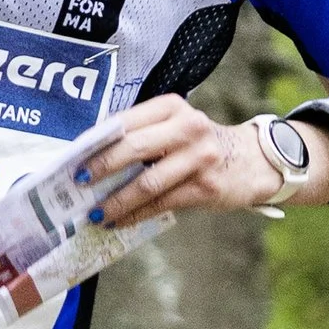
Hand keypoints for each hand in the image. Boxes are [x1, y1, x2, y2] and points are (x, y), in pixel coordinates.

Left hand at [76, 94, 288, 223]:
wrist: (253, 161)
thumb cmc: (200, 145)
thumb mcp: (176, 126)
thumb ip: (142, 135)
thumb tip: (93, 158)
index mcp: (172, 107)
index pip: (126, 121)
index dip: (98, 140)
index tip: (76, 156)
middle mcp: (187, 128)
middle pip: (134, 147)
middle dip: (102, 166)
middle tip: (80, 181)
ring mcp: (198, 158)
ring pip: (147, 182)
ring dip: (117, 200)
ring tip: (96, 212)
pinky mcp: (205, 187)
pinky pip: (161, 203)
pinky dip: (136, 214)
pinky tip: (119, 221)